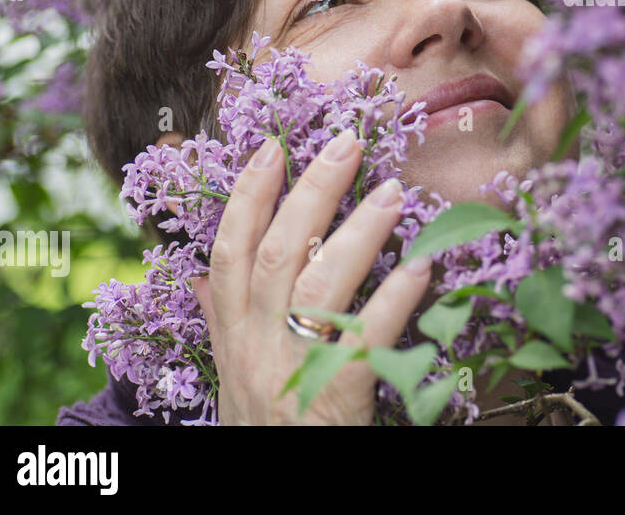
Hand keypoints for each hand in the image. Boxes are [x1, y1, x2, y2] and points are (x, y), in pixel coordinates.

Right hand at [191, 129, 430, 424]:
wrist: (269, 491)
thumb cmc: (263, 422)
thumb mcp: (233, 372)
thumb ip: (222, 321)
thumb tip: (203, 278)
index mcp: (232, 334)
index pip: (229, 253)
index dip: (247, 197)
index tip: (272, 147)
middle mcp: (256, 347)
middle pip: (278, 255)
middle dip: (310, 193)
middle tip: (348, 143)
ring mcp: (293, 371)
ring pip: (319, 289)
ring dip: (358, 233)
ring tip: (394, 192)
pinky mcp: (335, 399)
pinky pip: (365, 343)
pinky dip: (393, 302)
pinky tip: (421, 268)